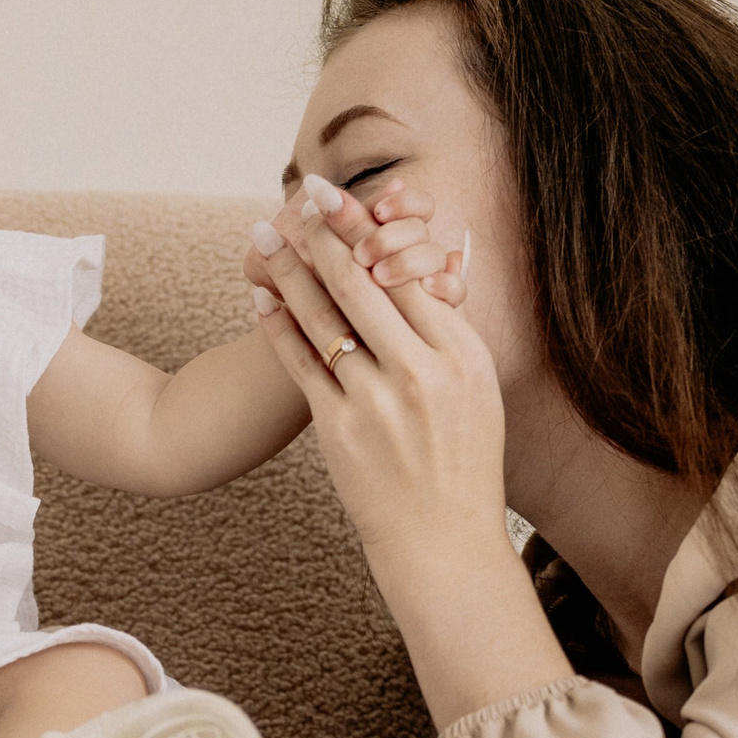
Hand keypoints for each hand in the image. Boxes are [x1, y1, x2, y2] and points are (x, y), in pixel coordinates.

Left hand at [247, 182, 504, 563]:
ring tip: (264, 234)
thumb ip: (449, 334)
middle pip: (362, 284)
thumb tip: (432, 271)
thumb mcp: (477, 392)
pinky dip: (277, 324)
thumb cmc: (461, 463)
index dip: (370, 230)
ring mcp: (377, 402)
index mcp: (463, 356)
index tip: (342, 198)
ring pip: (324, 317)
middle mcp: (422, 373)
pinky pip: (301, 362)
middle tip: (299, 195)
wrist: (442, 541)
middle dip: (325, 233)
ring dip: (290, 269)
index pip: (410, 274)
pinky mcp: (339, 430)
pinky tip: (260, 296)